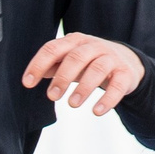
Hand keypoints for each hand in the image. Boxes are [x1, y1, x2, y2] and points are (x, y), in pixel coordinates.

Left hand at [21, 34, 144, 116]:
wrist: (127, 61)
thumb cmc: (90, 62)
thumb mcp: (70, 61)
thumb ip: (52, 66)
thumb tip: (30, 78)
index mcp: (75, 41)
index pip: (53, 49)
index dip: (38, 65)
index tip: (27, 83)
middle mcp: (93, 46)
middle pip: (76, 57)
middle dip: (62, 77)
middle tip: (51, 96)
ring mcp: (111, 58)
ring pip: (97, 69)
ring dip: (84, 87)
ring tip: (72, 104)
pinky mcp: (125, 73)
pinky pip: (117, 85)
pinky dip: (107, 99)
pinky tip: (97, 112)